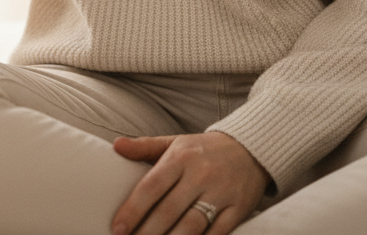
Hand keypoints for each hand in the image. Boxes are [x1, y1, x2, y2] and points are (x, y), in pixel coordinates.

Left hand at [111, 131, 268, 234]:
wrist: (250, 148)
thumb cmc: (203, 149)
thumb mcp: (174, 142)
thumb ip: (145, 146)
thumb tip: (116, 146)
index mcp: (181, 156)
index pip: (151, 186)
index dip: (133, 209)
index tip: (117, 228)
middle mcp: (200, 174)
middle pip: (169, 210)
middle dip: (147, 232)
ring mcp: (221, 193)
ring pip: (191, 226)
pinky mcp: (238, 209)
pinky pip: (217, 234)